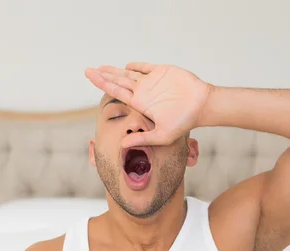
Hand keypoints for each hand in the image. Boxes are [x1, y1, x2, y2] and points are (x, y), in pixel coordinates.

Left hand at [85, 62, 212, 147]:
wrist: (202, 106)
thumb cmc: (184, 122)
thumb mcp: (162, 135)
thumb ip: (142, 139)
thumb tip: (122, 145)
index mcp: (140, 104)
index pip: (117, 93)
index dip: (103, 85)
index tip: (91, 78)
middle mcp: (144, 92)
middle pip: (118, 82)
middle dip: (103, 76)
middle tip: (87, 71)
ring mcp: (152, 82)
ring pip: (128, 74)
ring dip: (115, 70)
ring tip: (100, 67)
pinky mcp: (162, 72)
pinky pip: (146, 67)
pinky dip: (136, 66)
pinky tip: (126, 66)